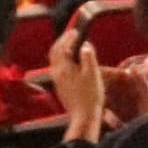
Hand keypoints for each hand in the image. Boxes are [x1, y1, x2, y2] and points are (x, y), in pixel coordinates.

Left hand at [46, 11, 106, 140]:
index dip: (68, 37)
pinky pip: (58, 67)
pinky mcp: (61, 86)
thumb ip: (88, 57)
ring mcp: (58, 80)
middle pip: (55, 52)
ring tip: (71, 44)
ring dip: (62, 49)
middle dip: (62, 41)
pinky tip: (72, 60)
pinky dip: (63, 58)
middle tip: (72, 34)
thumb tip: (85, 45)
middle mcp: (57, 73)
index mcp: (64, 68)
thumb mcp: (93, 74)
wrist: (83, 117)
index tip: (75, 30)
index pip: (61, 47)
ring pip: (55, 60)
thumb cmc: (90, 96)